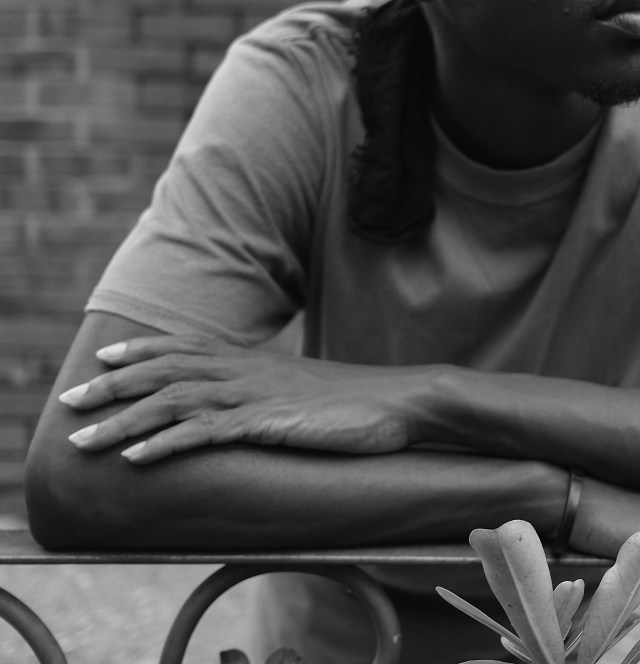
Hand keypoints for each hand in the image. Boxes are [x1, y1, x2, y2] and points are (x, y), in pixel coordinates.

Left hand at [58, 334, 425, 463]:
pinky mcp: (270, 423)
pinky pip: (207, 432)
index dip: (143, 351)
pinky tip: (136, 458)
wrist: (401, 399)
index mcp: (256, 361)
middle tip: (71, 400)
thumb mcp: (305, 391)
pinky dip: (166, 444)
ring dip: (124, 420)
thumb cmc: (357, 400)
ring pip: (175, 401)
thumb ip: (271, 391)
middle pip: (168, 369)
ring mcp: (257, 395)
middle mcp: (248, 371)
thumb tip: (250, 403)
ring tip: (83, 440)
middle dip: (114, 384)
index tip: (106, 356)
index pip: (187, 347)